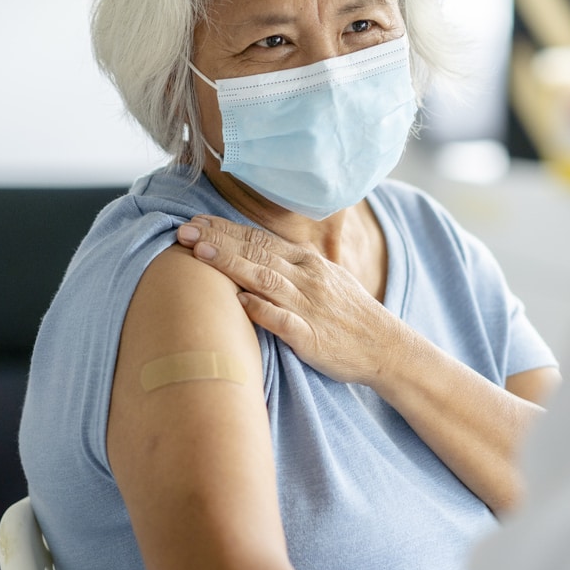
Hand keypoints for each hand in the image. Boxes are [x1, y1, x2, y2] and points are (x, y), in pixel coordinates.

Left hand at [175, 215, 407, 385]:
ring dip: (231, 264)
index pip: (260, 240)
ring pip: (264, 279)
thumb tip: (257, 255)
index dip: (226, 230)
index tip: (195, 223)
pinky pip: (282, 321)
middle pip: (256, 253)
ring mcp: (308, 307)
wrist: (385, 346)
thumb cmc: (351, 315)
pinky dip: (260, 310)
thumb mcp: (326, 279)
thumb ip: (292, 267)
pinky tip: (238, 301)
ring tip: (200, 254)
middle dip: (218, 241)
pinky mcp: (311, 337)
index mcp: (308, 263)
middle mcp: (306, 279)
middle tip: (184, 231)